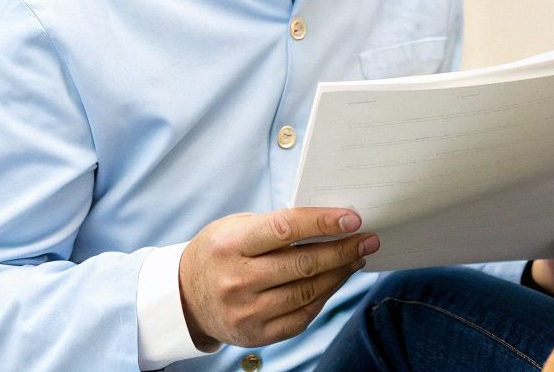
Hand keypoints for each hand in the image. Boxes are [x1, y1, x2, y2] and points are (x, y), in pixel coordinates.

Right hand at [179, 207, 378, 347]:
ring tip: (356, 258)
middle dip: (341, 250)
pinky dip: (324, 296)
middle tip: (367, 239)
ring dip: (339, 274)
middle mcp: (237, 280)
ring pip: (307, 292)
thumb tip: (326, 222)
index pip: (284, 229)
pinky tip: (335, 281)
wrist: (186, 298)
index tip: (352, 218)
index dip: (322, 222)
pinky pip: (302, 316)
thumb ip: (273, 226)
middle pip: (302, 264)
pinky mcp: (257, 334)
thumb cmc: (217, 253)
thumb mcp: (233, 228)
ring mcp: (247, 312)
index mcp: (230, 245)